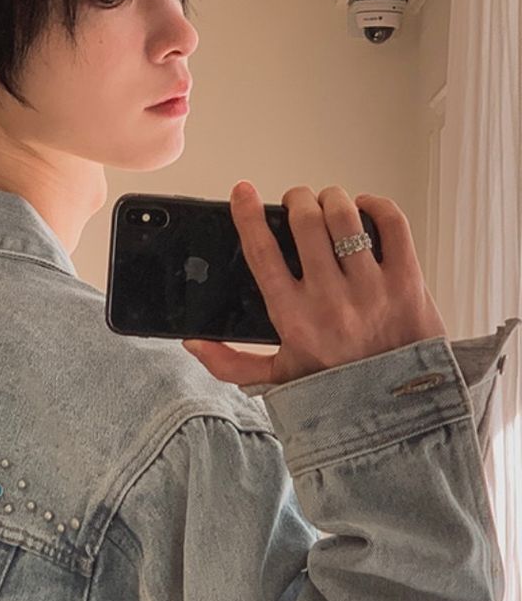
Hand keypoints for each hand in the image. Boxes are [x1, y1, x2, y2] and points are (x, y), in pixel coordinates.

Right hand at [182, 181, 448, 387]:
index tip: (242, 193)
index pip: (262, 254)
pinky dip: (376, 206)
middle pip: (305, 224)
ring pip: (346, 218)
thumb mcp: (278, 379)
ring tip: (328, 203)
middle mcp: (330, 300)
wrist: (398, 407)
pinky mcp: (408, 281)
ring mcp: (371, 288)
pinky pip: (392, 225)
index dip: (248, 216)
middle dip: (296, 200)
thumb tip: (192, 343)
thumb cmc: (336, 388)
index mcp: (293, 318)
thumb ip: (230, 363)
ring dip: (332, 199)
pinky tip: (365, 209)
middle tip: (295, 201)